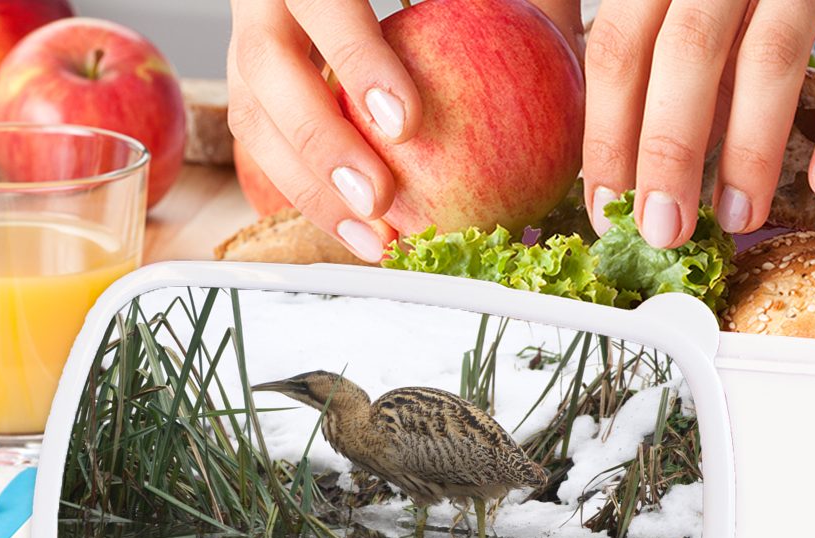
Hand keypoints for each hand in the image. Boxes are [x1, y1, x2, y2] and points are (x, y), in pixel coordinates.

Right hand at [227, 0, 421, 261]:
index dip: (357, 62)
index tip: (406, 123)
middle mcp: (268, 0)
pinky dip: (312, 196)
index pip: (324, 1)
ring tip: (372, 237)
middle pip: (267, 69)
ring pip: (254, 118)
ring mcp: (250, 44)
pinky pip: (268, 148)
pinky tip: (364, 234)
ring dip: (310, 189)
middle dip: (320, 143)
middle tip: (379, 198)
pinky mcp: (254, 90)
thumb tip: (564, 41)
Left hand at [582, 0, 814, 246]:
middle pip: (687, 54)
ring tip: (740, 219)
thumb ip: (608, 21)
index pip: (618, 48)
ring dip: (752, 152)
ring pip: (772, 55)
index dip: (607, 136)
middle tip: (667, 232)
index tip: (610, 210)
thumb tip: (585, 120)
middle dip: (670, 154)